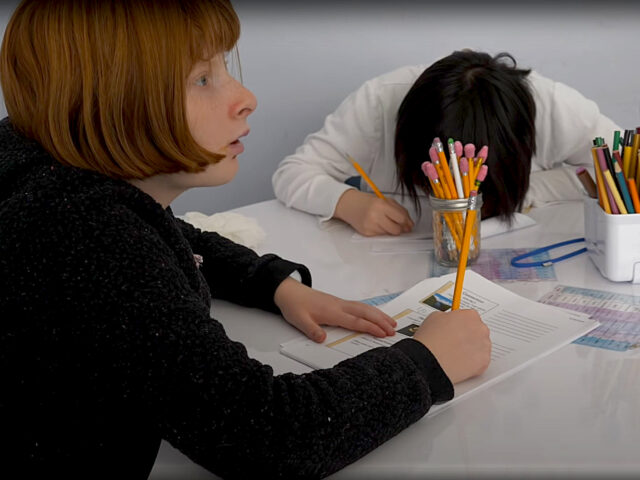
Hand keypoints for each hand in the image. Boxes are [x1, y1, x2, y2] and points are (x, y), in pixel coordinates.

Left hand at [273, 278, 396, 342]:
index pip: (355, 321)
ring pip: (364, 308)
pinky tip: (375, 315)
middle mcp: (339, 306)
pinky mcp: (338, 303)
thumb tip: (323, 339)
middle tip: (394, 330)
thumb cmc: (295, 305)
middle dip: (381, 321)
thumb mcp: (299, 321)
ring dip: (378, 315)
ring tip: (391, 323)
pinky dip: (370, 311)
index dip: (370, 327)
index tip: (383, 334)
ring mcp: (340, 303)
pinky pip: (359, 306)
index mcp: (332, 311)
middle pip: (365, 312)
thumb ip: (312, 330)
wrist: (289, 292)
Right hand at [334, 189, 413, 235]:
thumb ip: (399, 210)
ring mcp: (370, 226)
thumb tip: (409, 224)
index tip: (408, 223)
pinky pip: (381, 235)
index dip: (407, 222)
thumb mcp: (385, 200)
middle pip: (396, 230)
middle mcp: (375, 216)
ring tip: (384, 222)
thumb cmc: (368, 202)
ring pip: (389, 234)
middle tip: (399, 225)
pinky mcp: (366, 233)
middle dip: (400, 229)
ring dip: (390, 229)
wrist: (349, 205)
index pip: (401, 218)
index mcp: (381, 205)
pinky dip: (382, 231)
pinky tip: (377, 224)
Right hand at [412, 309, 490, 383]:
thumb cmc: (430, 339)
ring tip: (455, 354)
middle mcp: (481, 329)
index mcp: (470, 315)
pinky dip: (472, 363)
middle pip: (478, 331)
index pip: (470, 317)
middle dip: (468, 337)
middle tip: (454, 343)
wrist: (430, 361)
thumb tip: (448, 321)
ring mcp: (484, 346)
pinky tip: (459, 362)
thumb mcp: (434, 317)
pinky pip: (481, 362)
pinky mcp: (484, 362)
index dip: (461, 325)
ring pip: (480, 347)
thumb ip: (446, 317)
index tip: (456, 330)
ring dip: (471, 350)